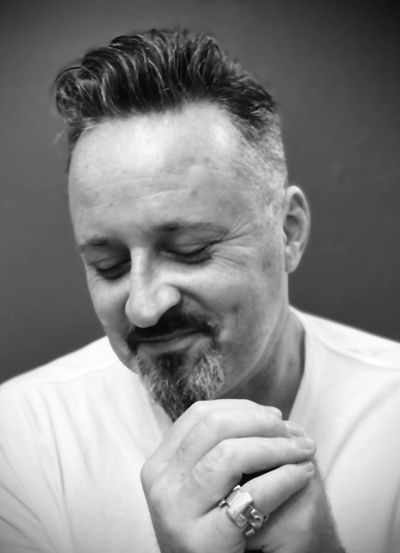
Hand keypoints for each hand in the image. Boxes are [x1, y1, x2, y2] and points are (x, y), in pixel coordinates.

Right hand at [140, 399, 319, 552]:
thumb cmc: (216, 528)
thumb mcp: (204, 484)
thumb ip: (220, 448)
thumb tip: (270, 415)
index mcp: (159, 464)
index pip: (199, 415)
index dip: (241, 408)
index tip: (272, 415)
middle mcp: (160, 484)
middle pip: (214, 427)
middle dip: (260, 422)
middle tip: (291, 431)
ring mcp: (177, 513)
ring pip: (229, 455)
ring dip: (276, 447)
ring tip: (303, 452)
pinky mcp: (203, 540)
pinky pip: (251, 495)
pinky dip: (283, 478)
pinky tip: (302, 475)